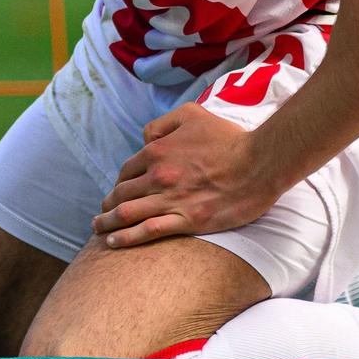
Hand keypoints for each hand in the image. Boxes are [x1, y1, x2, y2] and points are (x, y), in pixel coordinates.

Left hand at [91, 104, 284, 247]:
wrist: (260, 162)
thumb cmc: (229, 138)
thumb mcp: (191, 115)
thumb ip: (161, 124)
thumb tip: (144, 140)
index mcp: (157, 152)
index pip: (127, 171)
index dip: (119, 183)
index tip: (118, 192)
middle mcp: (158, 176)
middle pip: (121, 194)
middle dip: (107, 205)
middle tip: (102, 214)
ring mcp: (171, 200)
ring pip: (127, 214)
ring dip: (107, 223)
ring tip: (98, 229)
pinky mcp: (187, 221)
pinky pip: (147, 232)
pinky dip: (126, 238)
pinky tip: (113, 242)